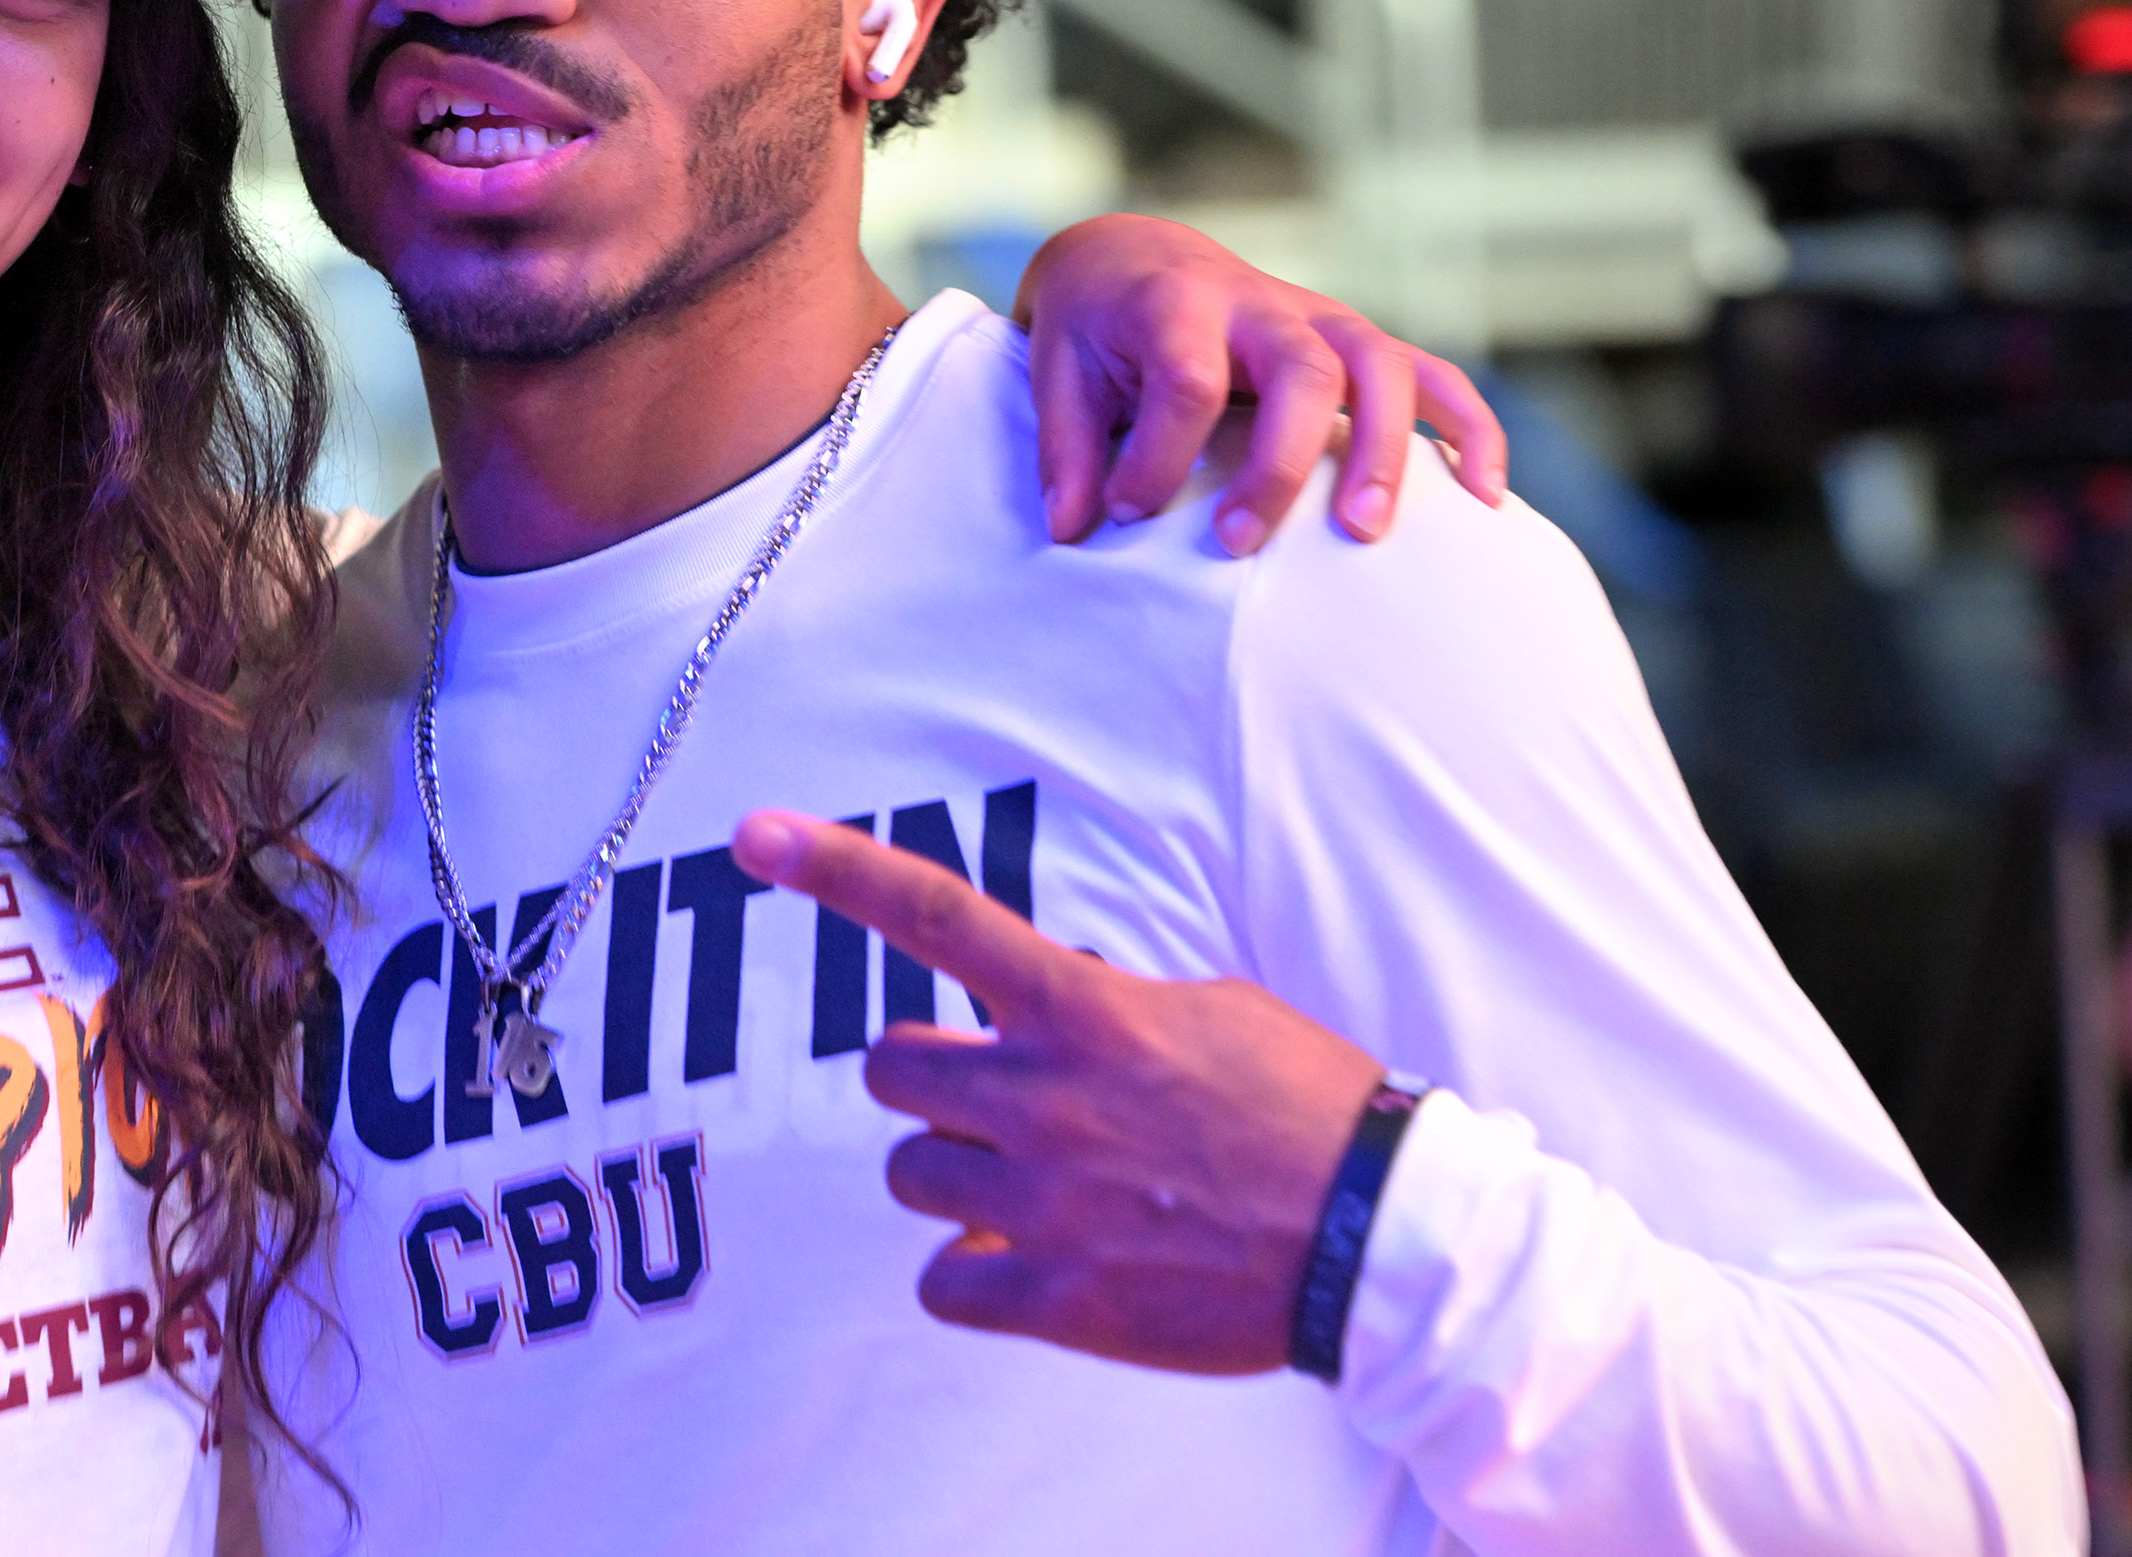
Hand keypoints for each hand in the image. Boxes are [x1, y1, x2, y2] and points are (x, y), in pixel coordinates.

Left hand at [732, 811, 1379, 1375]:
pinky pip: (940, 1285)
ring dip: (956, 1177)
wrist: (1374, 1240)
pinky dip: (972, 1277)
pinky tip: (1028, 1265)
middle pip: (892, 1070)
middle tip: (1002, 1104)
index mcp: (1084, 1011)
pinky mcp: (1058, 1298)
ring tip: (1038, 1188)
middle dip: (936, 1083)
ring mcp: (1043, 1202)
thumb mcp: (1207, 1011)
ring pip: (911, 1174)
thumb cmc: (1303, 1111)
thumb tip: (1044, 1013)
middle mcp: (1046, 1097)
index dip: (836, 869)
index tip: (757, 834)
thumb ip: (1103, 1006)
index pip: (936, 917)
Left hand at [1009, 214, 1505, 553]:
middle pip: (1301, 369)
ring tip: (1363, 532)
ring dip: (1384, 449)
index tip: (1125, 512)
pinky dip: (1469, 430)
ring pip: (1380, 366)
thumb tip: (1071, 527)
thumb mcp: (1057, 372)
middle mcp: (1260, 304)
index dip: (1158, 456)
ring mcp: (1321, 320)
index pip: (1187, 379)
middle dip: (1281, 461)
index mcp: (1177, 303)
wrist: (1135, 259)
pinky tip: (1485, 497)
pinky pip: (1434, 378)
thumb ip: (1067, 448)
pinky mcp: (1357, 345)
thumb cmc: (1096, 327)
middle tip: (1241, 543)